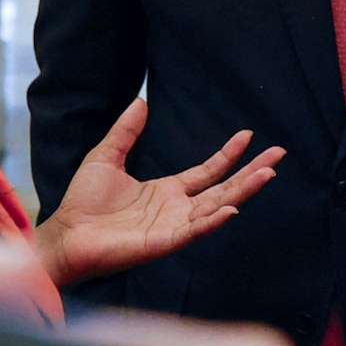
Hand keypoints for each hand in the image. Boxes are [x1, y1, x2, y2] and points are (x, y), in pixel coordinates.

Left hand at [36, 98, 282, 289]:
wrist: (66, 234)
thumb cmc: (83, 202)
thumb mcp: (106, 156)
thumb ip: (126, 132)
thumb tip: (140, 102)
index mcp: (167, 191)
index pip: (208, 171)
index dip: (229, 154)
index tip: (249, 135)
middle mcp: (177, 209)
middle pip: (224, 187)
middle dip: (252, 171)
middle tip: (279, 154)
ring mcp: (174, 227)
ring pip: (218, 206)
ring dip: (243, 192)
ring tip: (268, 174)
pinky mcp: (164, 242)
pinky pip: (195, 230)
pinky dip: (214, 220)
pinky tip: (232, 208)